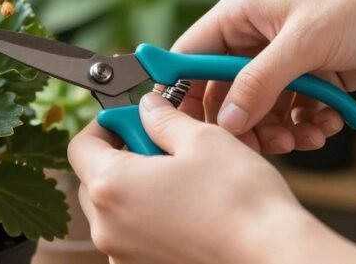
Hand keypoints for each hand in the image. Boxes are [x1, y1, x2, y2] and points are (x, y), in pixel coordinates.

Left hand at [68, 94, 355, 263]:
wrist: (274, 257)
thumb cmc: (241, 202)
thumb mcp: (202, 139)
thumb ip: (163, 119)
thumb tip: (149, 107)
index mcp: (111, 186)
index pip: (80, 146)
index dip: (104, 124)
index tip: (129, 118)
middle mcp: (108, 226)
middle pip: (93, 178)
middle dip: (120, 155)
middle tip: (158, 143)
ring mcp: (124, 254)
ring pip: (115, 209)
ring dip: (136, 187)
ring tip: (179, 177)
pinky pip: (134, 234)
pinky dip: (149, 217)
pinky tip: (186, 207)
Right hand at [172, 0, 355, 153]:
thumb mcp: (303, 43)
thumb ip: (259, 83)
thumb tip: (226, 121)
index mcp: (240, 14)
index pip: (191, 55)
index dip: (184, 91)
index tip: (186, 127)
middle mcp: (255, 37)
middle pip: (224, 91)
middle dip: (241, 122)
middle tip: (260, 146)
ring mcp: (284, 60)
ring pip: (259, 108)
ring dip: (276, 130)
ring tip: (302, 139)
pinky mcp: (312, 79)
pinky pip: (291, 113)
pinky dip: (305, 126)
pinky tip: (326, 126)